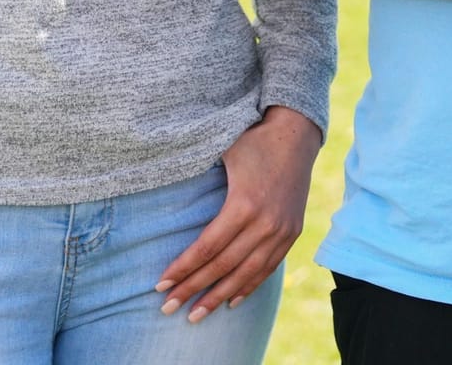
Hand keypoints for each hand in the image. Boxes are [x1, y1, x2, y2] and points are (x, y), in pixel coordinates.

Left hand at [156, 105, 323, 322]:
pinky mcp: (292, 233)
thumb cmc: (252, 141)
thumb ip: (196, 175)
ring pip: (246, 274)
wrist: (296, 134)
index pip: (206, 248)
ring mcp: (281, 231)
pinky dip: (248, 287)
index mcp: (244, 204)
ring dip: (218, 298)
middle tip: (167, 308)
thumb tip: (156, 183)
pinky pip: (267, 268)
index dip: (182, 269)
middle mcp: (265, 223)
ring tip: (195, 316)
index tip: (160, 286)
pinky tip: (231, 302)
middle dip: (192, 290)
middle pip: (222, 267)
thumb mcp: (221, 152)